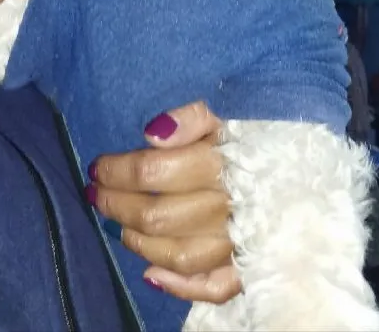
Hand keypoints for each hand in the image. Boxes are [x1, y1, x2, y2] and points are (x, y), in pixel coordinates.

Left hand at [87, 102, 239, 303]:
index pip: (153, 172)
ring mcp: (240, 243)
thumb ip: (191, 118)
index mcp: (223, 164)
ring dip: (139, 242)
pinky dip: (180, 285)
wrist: (303, 171)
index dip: (117, 171)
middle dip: (117, 204)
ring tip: (118, 225)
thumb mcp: (225, 114)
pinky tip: (151, 274)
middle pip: (157, 215)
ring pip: (177, 254)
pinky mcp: (249, 269)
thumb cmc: (254, 139)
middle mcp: (230, 208)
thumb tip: (152, 133)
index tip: (98, 167)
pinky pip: (213, 287)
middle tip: (97, 193)